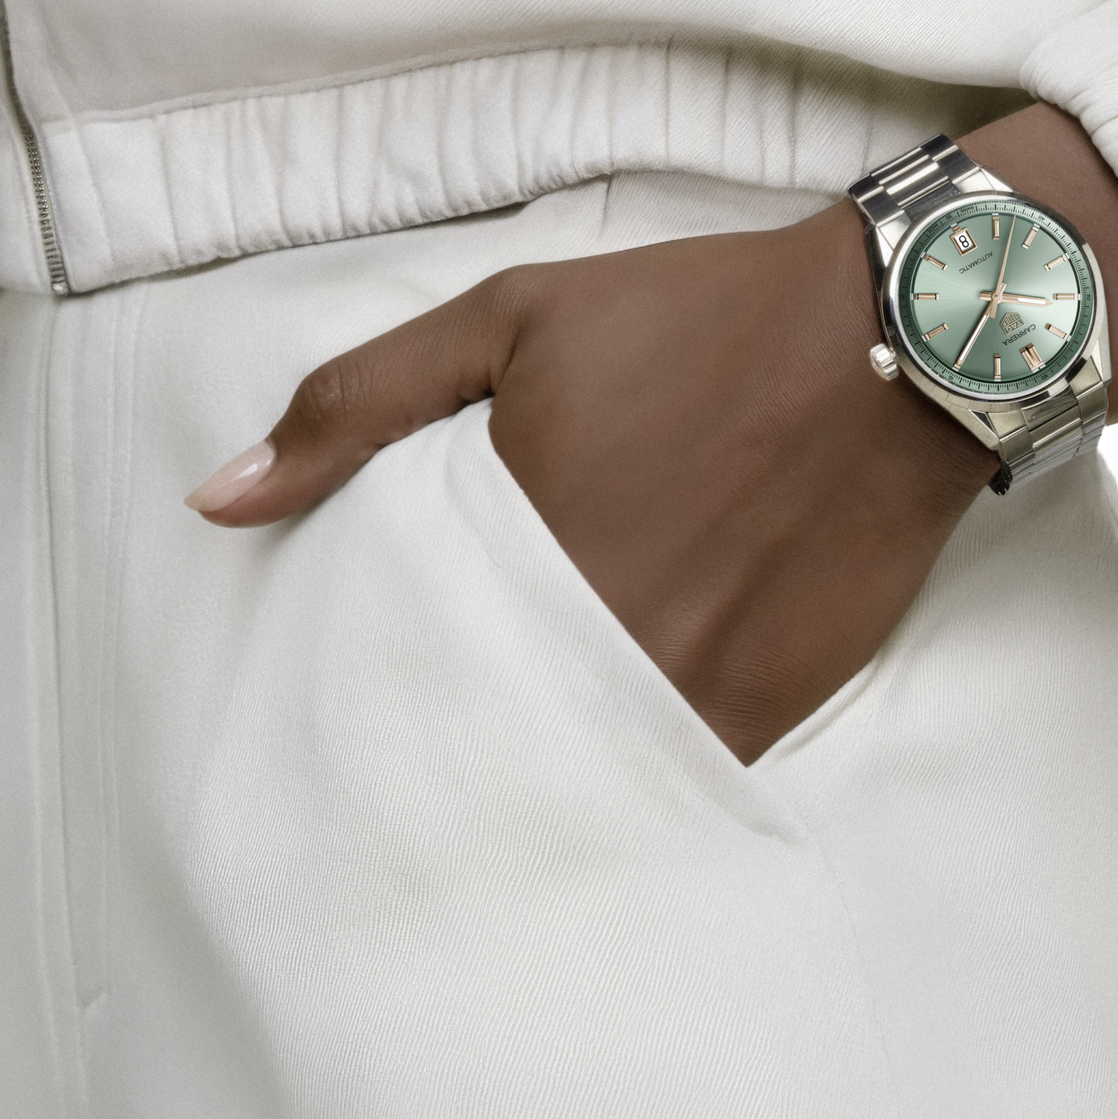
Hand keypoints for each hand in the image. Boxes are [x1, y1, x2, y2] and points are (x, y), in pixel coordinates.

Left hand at [185, 105, 1117, 763]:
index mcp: (516, 544)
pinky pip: (673, 780)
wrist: (898, 342)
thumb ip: (357, 405)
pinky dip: (633, 781)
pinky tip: (607, 770)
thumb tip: (219, 501)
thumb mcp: (511, 319)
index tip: (334, 740)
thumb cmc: (699, 319)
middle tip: (396, 793)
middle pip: (481, 744)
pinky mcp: (768, 708)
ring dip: (533, 786)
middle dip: (439, 763)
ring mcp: (689, 685)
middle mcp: (597, 636)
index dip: (363, 711)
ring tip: (489, 799)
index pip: (398, 673)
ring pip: (575, 779)